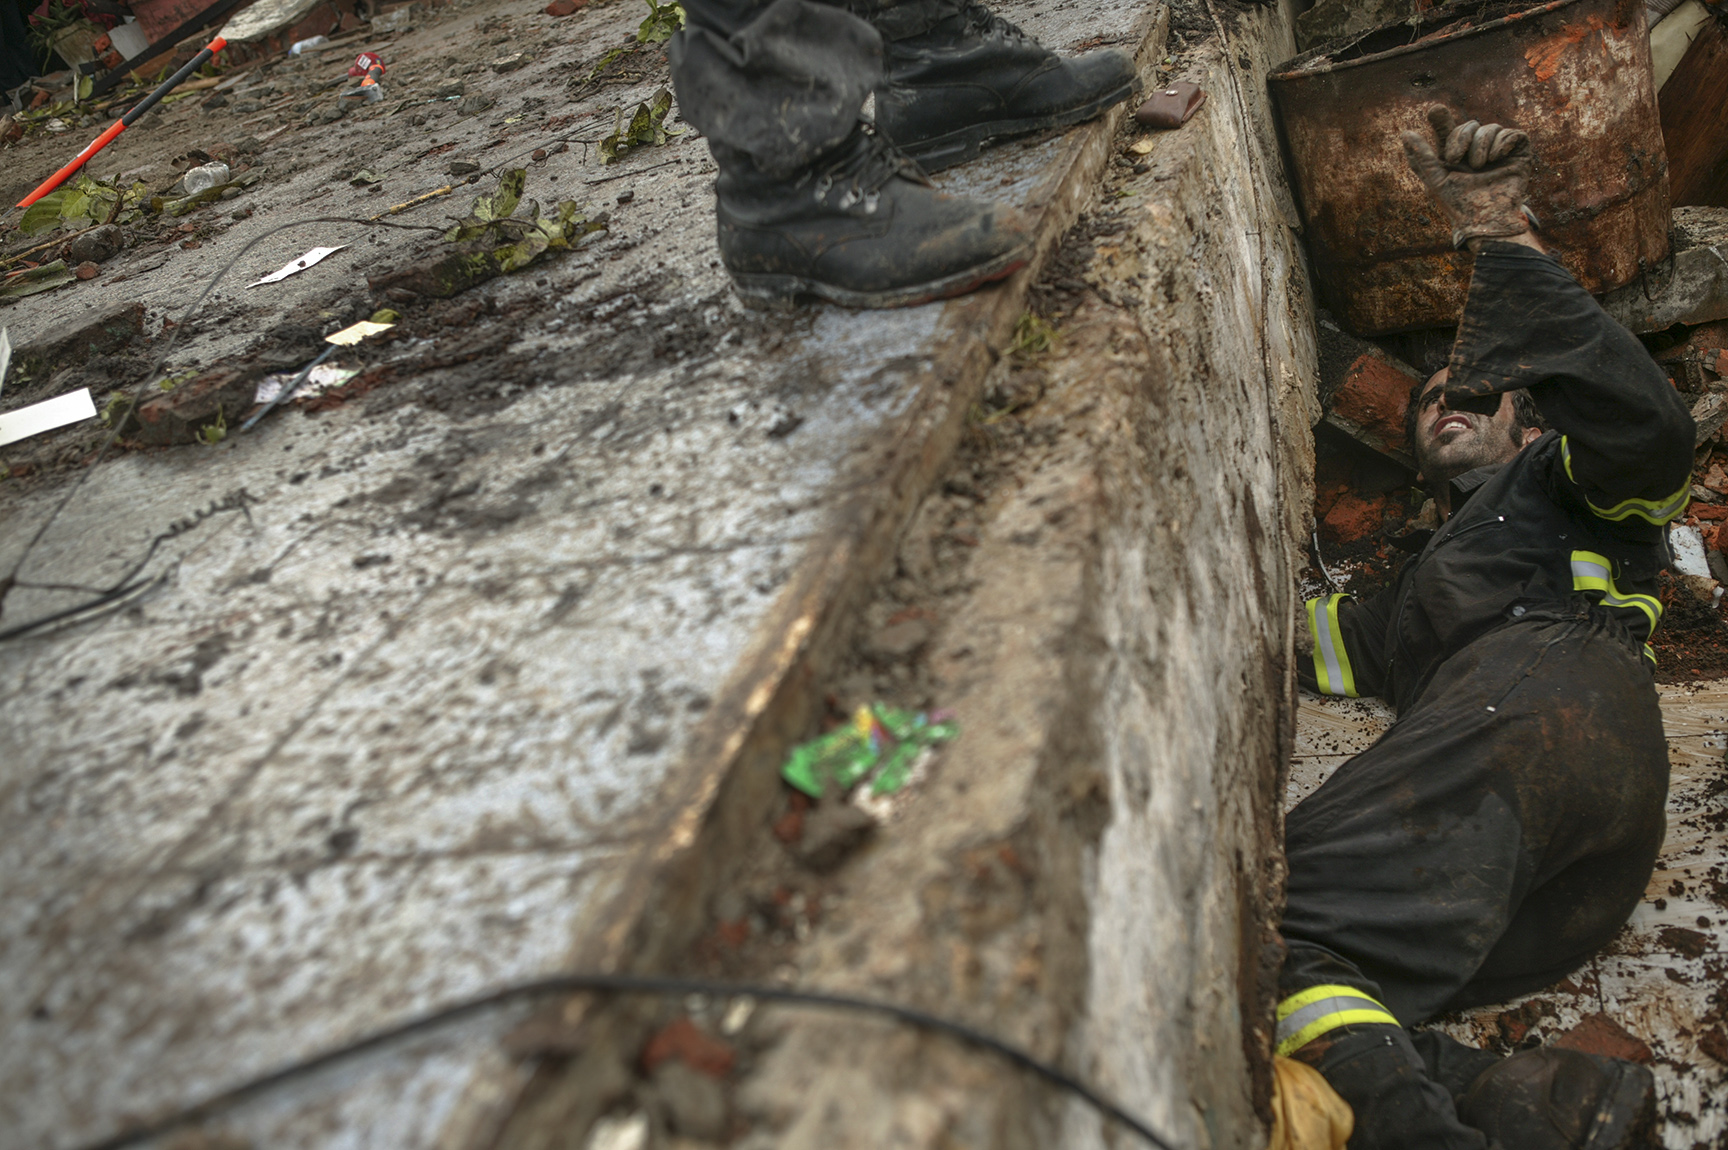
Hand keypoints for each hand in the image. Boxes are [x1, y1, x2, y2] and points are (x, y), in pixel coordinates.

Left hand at [1400, 105, 1536, 250]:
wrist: (1485, 219)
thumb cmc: (1459, 204)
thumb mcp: (1436, 179)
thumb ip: (1422, 157)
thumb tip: (1405, 133)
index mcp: (1458, 155)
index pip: (1449, 130)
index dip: (1442, 120)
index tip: (1434, 110)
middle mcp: (1478, 150)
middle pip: (1470, 125)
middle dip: (1461, 138)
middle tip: (1456, 159)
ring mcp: (1499, 150)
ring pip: (1492, 128)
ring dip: (1481, 146)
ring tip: (1479, 167)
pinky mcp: (1519, 153)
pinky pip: (1513, 134)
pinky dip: (1503, 144)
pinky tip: (1496, 159)